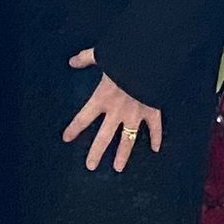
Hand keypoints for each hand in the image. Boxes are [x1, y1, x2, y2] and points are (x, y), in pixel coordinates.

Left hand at [63, 50, 163, 171]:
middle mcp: (116, 111)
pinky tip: (156, 149)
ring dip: (123, 154)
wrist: (148, 60)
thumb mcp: (101, 55)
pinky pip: (155, 128)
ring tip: (117, 167)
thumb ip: (86, 58)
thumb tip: (72, 60)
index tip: (66, 138)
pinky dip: (157, 137)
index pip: (83, 117)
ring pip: (128, 139)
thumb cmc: (123, 58)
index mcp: (102, 98)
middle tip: (90, 166)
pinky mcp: (152, 111)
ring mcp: (135, 114)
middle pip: (104, 137)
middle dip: (96, 152)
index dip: (74, 128)